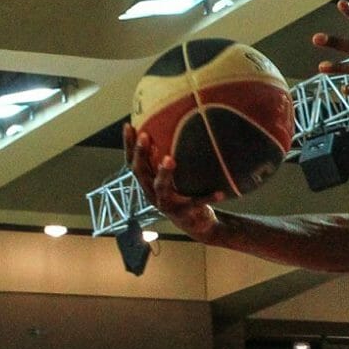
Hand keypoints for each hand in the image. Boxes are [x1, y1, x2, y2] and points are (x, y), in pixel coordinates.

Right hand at [122, 123, 228, 239]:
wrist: (195, 224)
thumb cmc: (182, 192)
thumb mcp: (173, 175)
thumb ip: (169, 156)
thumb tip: (173, 125)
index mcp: (148, 182)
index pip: (132, 162)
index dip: (128, 145)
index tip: (129, 126)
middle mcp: (152, 193)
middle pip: (140, 173)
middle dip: (141, 154)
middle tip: (144, 136)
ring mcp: (167, 204)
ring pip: (161, 188)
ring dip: (164, 173)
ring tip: (169, 159)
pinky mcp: (184, 213)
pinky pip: (196, 202)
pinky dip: (207, 197)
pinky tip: (220, 192)